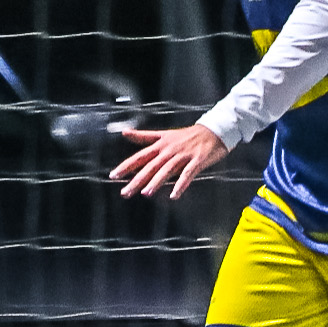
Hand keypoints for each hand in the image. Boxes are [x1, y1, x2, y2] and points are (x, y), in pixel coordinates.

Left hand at [110, 123, 228, 199]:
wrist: (214, 130)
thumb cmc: (188, 135)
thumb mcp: (164, 134)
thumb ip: (144, 136)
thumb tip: (124, 133)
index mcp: (160, 145)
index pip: (140, 157)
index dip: (126, 166)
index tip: (113, 175)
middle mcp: (169, 150)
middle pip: (150, 166)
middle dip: (137, 180)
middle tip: (125, 192)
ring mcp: (183, 156)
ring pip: (166, 170)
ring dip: (156, 182)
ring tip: (146, 193)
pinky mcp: (197, 161)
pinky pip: (187, 174)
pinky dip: (180, 185)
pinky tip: (174, 195)